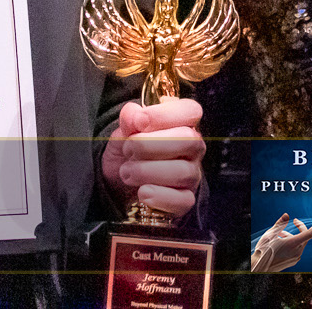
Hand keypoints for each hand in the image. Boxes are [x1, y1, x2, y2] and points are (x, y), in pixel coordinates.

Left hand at [101, 96, 204, 217]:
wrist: (118, 186)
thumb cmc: (127, 154)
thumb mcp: (122, 133)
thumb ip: (129, 120)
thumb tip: (133, 113)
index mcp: (182, 124)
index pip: (190, 111)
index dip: (165, 114)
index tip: (138, 121)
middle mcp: (192, 148)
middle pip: (188, 140)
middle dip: (151, 145)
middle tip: (127, 150)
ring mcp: (192, 175)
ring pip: (183, 172)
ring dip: (148, 171)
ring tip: (126, 172)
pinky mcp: (185, 200)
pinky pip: (183, 201)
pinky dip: (160, 197)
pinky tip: (142, 193)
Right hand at [250, 212, 311, 272]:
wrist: (259, 268)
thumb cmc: (264, 250)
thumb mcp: (270, 234)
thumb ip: (280, 223)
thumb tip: (287, 215)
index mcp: (293, 243)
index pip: (310, 233)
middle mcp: (297, 251)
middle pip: (304, 236)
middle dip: (300, 227)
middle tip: (294, 220)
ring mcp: (295, 257)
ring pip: (299, 243)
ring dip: (292, 236)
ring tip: (279, 234)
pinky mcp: (293, 261)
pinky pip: (296, 250)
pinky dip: (291, 244)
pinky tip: (281, 243)